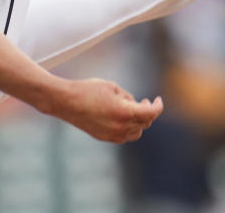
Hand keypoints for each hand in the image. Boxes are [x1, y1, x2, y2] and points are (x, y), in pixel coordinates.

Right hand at [49, 78, 163, 142]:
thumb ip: (128, 97)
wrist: (66, 102)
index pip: (151, 113)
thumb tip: (135, 104)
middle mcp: (120, 127)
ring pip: (136, 133)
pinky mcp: (104, 137)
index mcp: (124, 112)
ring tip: (132, 110)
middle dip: (148, 112)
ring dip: (139, 122)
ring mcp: (112, 135)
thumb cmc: (87, 90)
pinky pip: (124, 136)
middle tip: (144, 101)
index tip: (158, 100)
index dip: (158, 106)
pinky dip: (128, 128)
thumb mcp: (112, 87)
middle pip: (145, 123)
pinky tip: (122, 118)